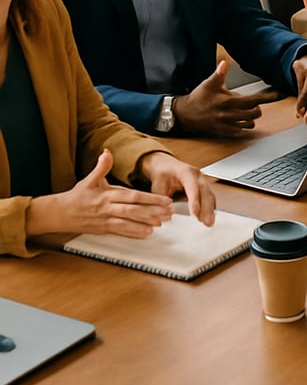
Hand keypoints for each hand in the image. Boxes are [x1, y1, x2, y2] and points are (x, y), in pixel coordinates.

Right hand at [25, 149, 174, 238]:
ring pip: (128, 222)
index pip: (133, 196)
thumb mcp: (90, 179)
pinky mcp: (103, 229)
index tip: (165, 200)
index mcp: (107, 194)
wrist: (59, 213)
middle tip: (170, 213)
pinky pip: (120, 232)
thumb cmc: (77, 196)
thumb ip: (102, 166)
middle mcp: (108, 208)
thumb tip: (107, 151)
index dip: (150, 198)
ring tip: (162, 223)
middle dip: (153, 212)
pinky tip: (146, 233)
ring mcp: (106, 220)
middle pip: (134, 210)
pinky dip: (133, 233)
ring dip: (146, 223)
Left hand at [137, 151, 216, 226]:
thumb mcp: (157, 185)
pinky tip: (210, 217)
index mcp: (186, 172)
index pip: (192, 187)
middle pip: (205, 191)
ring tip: (209, 223)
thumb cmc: (162, 174)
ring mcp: (202, 181)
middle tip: (206, 222)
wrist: (166, 166)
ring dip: (210, 210)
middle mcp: (197, 176)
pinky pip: (210, 197)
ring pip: (209, 195)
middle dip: (206, 207)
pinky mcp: (204, 188)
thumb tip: (166, 214)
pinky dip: (210, 208)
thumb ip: (161, 200)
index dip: (194, 200)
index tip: (195, 213)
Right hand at [172, 60, 282, 137]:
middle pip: (255, 113)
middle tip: (254, 103)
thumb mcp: (208, 84)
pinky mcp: (224, 132)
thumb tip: (224, 63)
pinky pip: (241, 131)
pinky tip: (238, 119)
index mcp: (228, 102)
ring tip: (245, 111)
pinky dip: (243, 125)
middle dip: (257, 108)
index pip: (253, 100)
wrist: (184, 115)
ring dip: (251, 117)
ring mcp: (227, 125)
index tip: (277, 95)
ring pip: (250, 124)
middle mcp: (229, 115)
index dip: (267, 98)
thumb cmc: (198, 98)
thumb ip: (219, 74)